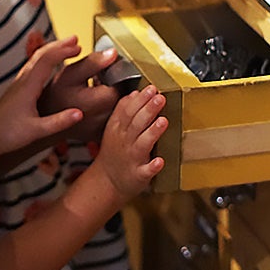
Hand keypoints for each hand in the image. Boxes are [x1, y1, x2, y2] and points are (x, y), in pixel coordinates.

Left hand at [0, 36, 83, 155]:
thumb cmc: (7, 136)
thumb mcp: (36, 131)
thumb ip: (59, 122)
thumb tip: (80, 113)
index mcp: (27, 87)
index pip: (47, 60)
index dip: (63, 51)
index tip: (79, 46)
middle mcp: (22, 81)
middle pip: (41, 55)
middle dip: (59, 45)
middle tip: (75, 39)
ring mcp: (18, 84)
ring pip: (36, 60)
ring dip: (52, 51)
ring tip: (66, 48)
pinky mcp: (17, 90)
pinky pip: (33, 68)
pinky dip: (45, 61)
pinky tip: (50, 66)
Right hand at [40, 47, 120, 142]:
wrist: (44, 119)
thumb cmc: (56, 95)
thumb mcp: (71, 73)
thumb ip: (93, 62)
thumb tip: (113, 53)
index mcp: (101, 102)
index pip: (123, 82)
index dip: (113, 74)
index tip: (99, 74)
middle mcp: (106, 119)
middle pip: (124, 95)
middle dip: (114, 86)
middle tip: (96, 84)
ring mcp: (104, 130)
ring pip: (120, 107)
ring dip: (111, 97)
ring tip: (93, 95)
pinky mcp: (102, 135)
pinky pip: (113, 118)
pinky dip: (107, 109)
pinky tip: (93, 107)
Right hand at [92, 85, 167, 200]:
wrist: (107, 181)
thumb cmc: (115, 152)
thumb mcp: (114, 128)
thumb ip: (124, 110)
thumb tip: (135, 93)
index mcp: (118, 129)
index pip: (128, 110)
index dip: (140, 99)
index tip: (151, 88)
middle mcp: (124, 142)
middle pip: (136, 123)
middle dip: (148, 109)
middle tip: (159, 97)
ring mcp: (132, 159)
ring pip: (142, 143)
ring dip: (153, 132)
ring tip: (163, 121)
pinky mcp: (138, 175)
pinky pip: (146, 171)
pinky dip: (153, 166)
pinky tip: (160, 161)